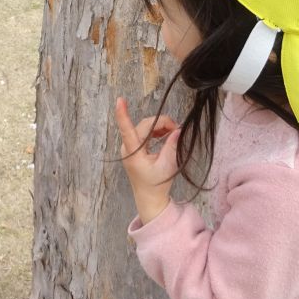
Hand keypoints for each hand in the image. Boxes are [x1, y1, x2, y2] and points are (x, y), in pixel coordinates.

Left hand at [115, 97, 180, 223]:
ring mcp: (130, 148)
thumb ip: (172, 146)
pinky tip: (165, 135)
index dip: (123, 114)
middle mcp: (128, 148)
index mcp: (133, 153)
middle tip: (177, 130)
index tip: (120, 100)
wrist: (149, 198)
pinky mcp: (134, 148)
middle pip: (145, 125)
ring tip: (173, 133)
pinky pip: (144, 133)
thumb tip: (178, 129)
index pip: (127, 130)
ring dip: (159, 126)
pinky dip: (156, 131)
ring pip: (145, 127)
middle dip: (162, 123)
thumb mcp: (168, 166)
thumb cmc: (157, 184)